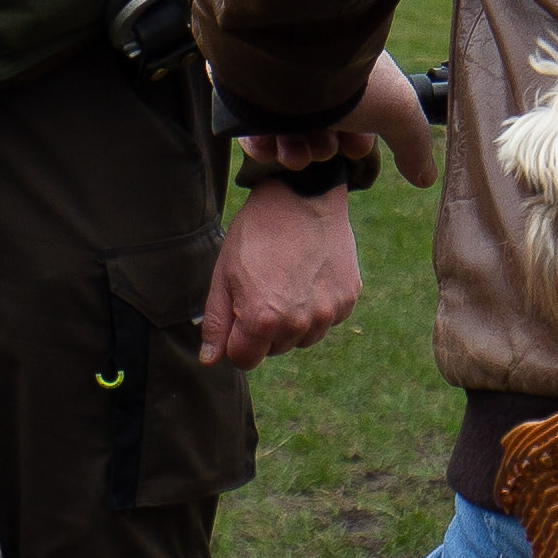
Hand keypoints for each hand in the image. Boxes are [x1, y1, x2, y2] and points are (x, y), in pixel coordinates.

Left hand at [200, 181, 360, 367]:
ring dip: (292, 321)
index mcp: (263, 321)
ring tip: (287, 281)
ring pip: (302, 338)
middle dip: (264, 330)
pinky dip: (316, 307)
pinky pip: (326, 320)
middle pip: (274, 350)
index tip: (239, 312)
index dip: (236, 339)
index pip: (244, 360)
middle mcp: (299, 324)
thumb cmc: (256, 234)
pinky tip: (309, 276)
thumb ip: (216, 322)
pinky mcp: (348, 301)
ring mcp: (328, 314)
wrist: (302, 198)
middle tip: (264, 288)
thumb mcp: (224, 274)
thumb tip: (209, 360)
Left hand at [243, 53, 436, 187]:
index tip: (355, 146)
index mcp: (349, 70)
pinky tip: (270, 147)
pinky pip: (248, 123)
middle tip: (322, 147)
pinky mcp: (240, 89)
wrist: (292, 56)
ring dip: (294, 150)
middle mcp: (311, 73)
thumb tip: (426, 177)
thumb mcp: (398, 113)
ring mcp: (274, 81)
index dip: (355, 139)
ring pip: (284, 128)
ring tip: (295, 151)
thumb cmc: (352, 81)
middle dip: (322, 147)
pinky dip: (260, 143)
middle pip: (318, 125)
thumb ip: (414, 145)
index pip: (352, 114)